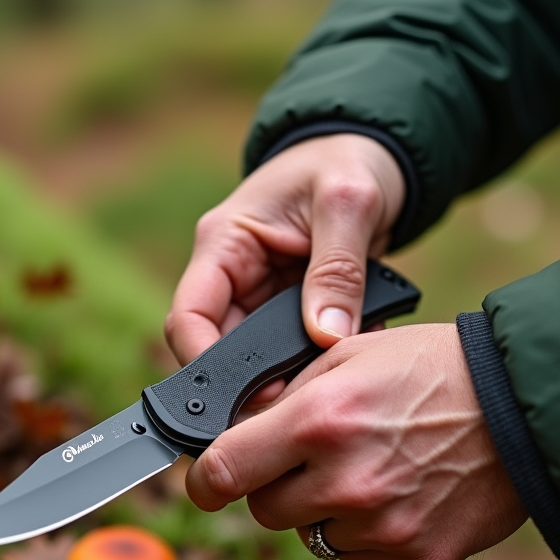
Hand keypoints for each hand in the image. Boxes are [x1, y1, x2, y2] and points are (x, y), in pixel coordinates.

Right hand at [164, 133, 405, 372]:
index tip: (243, 394)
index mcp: (224, 242)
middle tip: (297, 403)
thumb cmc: (349, 161)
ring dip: (293, 373)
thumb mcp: (348, 203)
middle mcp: (233, 274)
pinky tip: (351, 360)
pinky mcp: (292, 309)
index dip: (203, 360)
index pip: (187, 315)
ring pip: (259, 356)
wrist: (372, 156)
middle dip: (253, 380)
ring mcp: (262, 295)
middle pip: (220, 347)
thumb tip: (325, 335)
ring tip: (331, 380)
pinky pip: (296, 348)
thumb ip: (337, 268)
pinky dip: (321, 359)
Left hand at [184, 324, 527, 559]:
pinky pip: (356, 552)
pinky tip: (399, 490)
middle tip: (309, 457)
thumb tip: (239, 430)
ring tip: (370, 466)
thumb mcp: (352, 354)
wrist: (526, 409)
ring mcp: (381, 525)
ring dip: (322, 509)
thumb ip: (288, 396)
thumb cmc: (435, 369)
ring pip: (311, 535)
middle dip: (273, 486)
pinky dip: (363, 529)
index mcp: (320, 421)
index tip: (206, 481)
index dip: (205, 480)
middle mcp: (344, 481)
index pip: (224, 472)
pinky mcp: (415, 554)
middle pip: (264, 511)